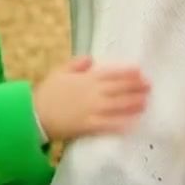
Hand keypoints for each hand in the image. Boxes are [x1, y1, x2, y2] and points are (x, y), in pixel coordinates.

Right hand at [34, 55, 149, 140]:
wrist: (34, 114)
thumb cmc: (47, 93)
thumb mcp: (59, 72)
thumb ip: (76, 64)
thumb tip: (91, 59)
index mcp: (86, 78)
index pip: (112, 73)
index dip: (127, 72)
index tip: (140, 71)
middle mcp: (92, 93)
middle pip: (119, 89)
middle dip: (136, 87)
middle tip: (150, 87)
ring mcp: (91, 110)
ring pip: (118, 106)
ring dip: (133, 104)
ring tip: (146, 102)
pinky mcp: (89, 126)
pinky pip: (109, 124)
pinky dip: (122, 123)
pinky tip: (133, 123)